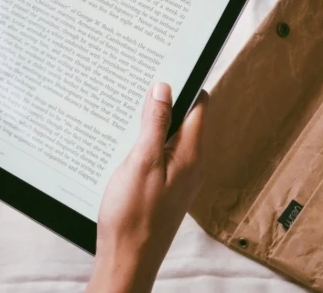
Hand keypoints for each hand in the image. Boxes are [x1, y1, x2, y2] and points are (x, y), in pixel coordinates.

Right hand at [86, 83, 207, 292]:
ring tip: (126, 109)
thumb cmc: (132, 216)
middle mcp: (190, 165)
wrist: (127, 258)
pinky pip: (158, 155)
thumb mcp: (141, 161)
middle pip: (184, 119)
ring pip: (168, 137)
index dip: (185, 83)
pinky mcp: (162, 188)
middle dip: (164, 99)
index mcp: (191, 155)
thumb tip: (163, 88)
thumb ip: (154, 124)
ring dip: (151, 122)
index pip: (199, 107)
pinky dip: (144, 142)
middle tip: (138, 82)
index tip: (165, 64)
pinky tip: (123, 142)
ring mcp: (176, 178)